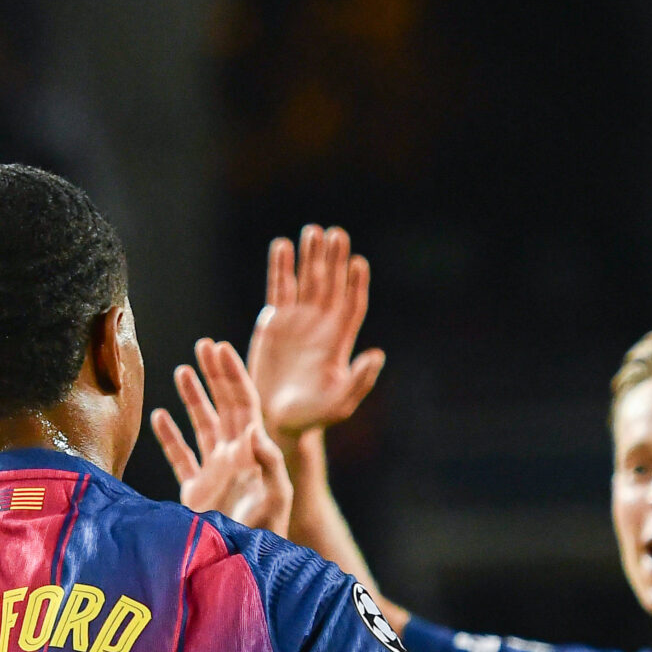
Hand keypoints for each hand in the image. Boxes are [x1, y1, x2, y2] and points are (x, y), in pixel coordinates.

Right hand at [153, 339, 293, 533]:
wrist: (242, 567)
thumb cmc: (264, 535)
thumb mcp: (273, 496)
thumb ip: (266, 462)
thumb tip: (251, 427)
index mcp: (253, 453)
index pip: (244, 403)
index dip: (232, 375)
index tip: (220, 348)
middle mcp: (234, 457)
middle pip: (224, 407)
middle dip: (215, 376)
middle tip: (204, 345)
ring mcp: (214, 474)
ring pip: (202, 426)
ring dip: (193, 399)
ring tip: (182, 370)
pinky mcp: (196, 493)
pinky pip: (181, 458)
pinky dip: (170, 438)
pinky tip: (158, 417)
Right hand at [246, 225, 384, 441]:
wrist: (278, 419)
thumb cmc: (312, 416)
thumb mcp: (340, 404)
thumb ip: (359, 381)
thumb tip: (377, 355)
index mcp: (340, 340)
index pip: (352, 305)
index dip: (355, 284)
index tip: (358, 263)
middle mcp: (321, 324)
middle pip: (331, 284)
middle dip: (334, 260)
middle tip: (336, 235)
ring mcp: (297, 320)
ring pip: (306, 280)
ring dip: (309, 257)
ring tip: (312, 232)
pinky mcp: (274, 322)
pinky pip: (279, 289)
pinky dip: (281, 268)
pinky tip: (281, 247)